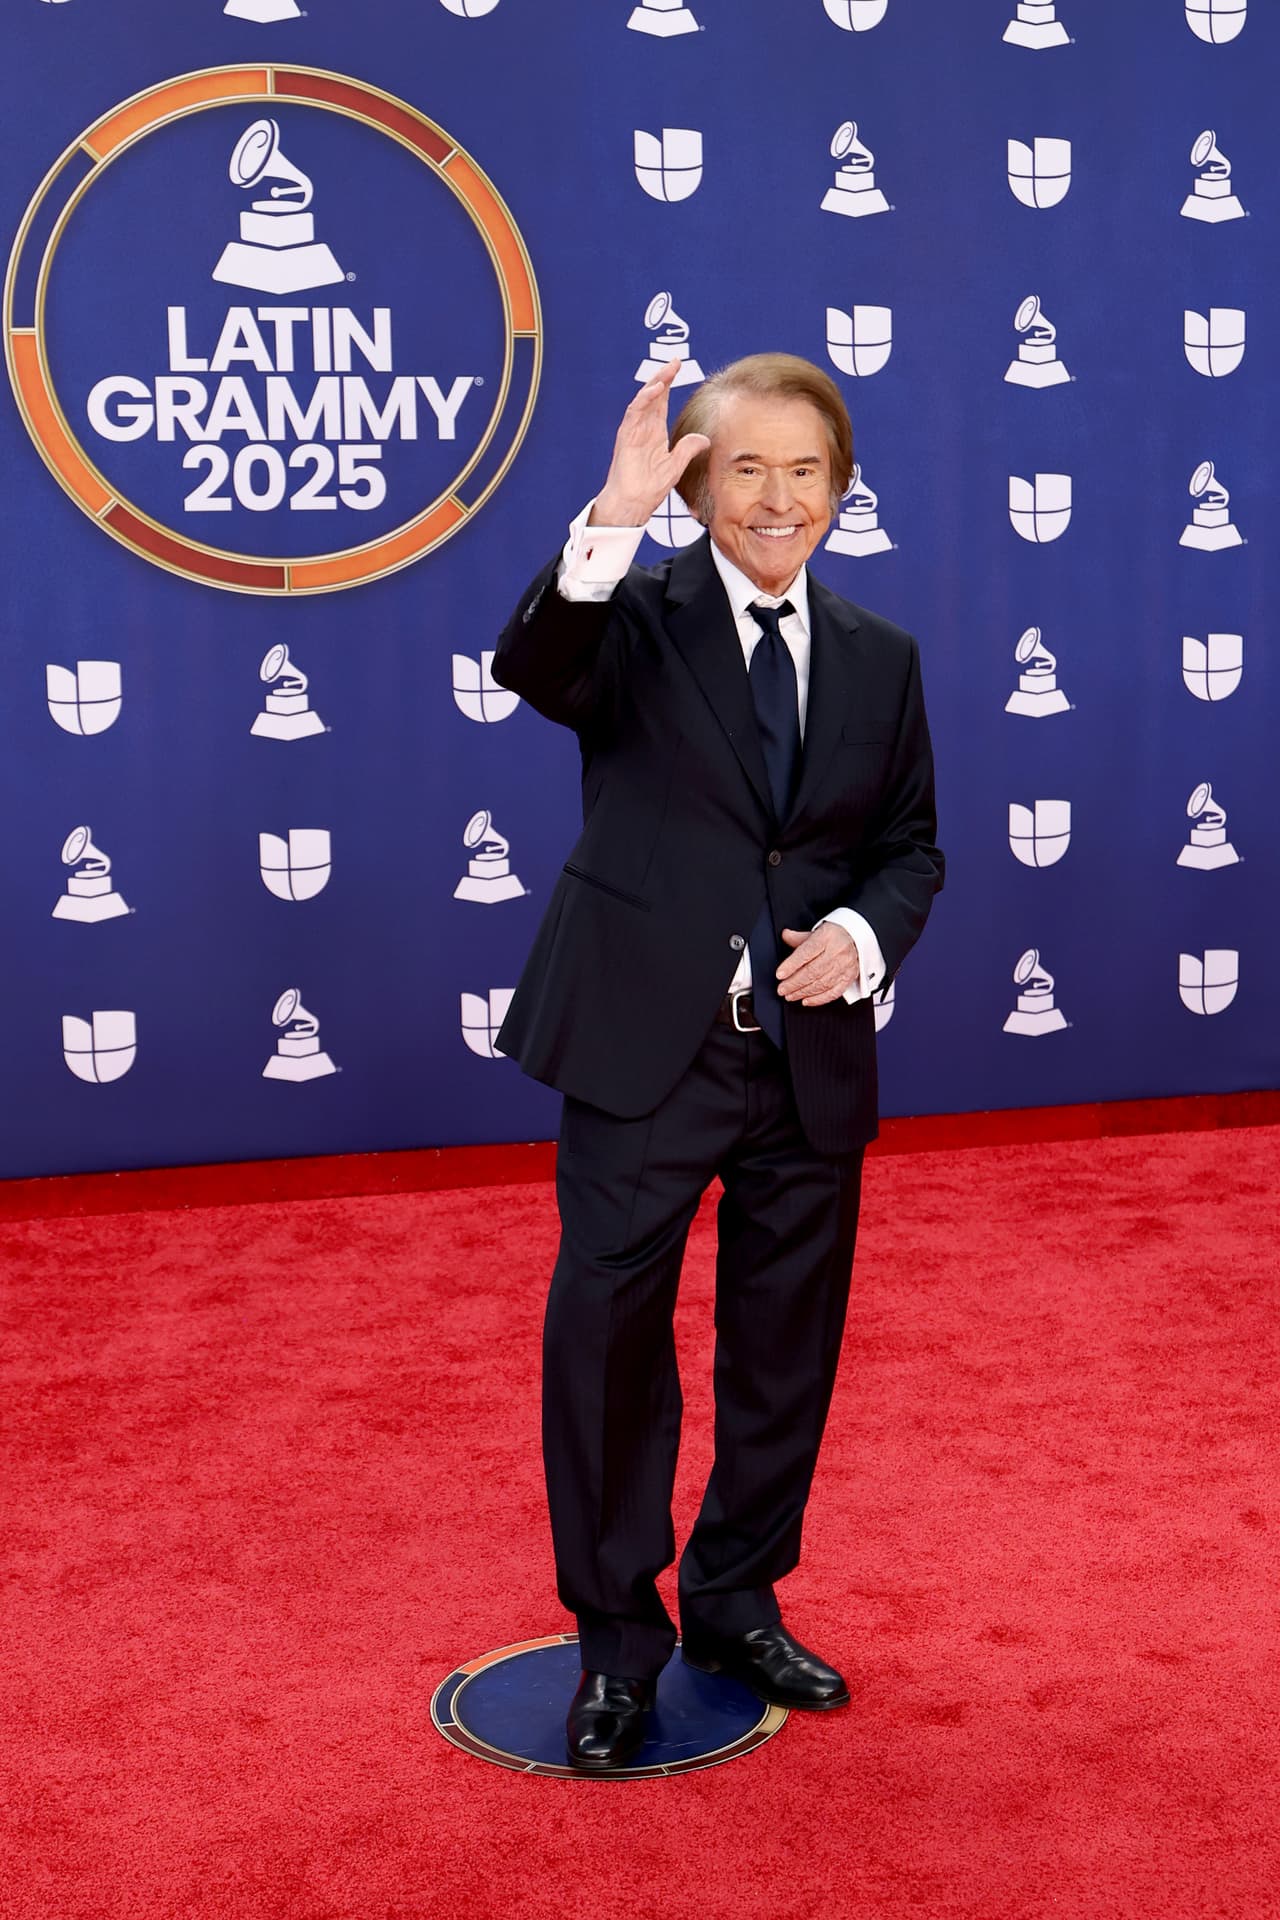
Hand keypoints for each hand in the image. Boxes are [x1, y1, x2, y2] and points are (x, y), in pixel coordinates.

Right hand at [589, 355, 710, 527]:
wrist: (633, 503)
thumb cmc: (648, 488)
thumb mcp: (675, 466)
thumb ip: (688, 449)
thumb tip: (705, 439)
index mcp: (655, 432)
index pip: (662, 401)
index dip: (669, 383)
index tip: (679, 367)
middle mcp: (643, 427)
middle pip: (653, 395)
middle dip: (664, 376)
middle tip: (675, 360)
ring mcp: (633, 430)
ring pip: (643, 399)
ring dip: (654, 383)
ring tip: (667, 370)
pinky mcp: (626, 436)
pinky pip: (634, 412)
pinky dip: (644, 399)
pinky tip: (655, 389)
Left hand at [777, 925, 860, 1006]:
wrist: (856, 940)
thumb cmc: (834, 936)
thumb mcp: (816, 932)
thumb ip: (798, 937)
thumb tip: (785, 936)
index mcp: (827, 937)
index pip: (806, 952)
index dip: (791, 965)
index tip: (780, 974)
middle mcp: (837, 952)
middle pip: (813, 971)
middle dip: (794, 983)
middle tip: (782, 989)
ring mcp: (844, 966)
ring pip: (821, 983)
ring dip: (803, 992)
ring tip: (790, 995)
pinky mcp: (849, 978)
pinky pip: (833, 993)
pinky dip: (818, 999)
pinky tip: (806, 1001)